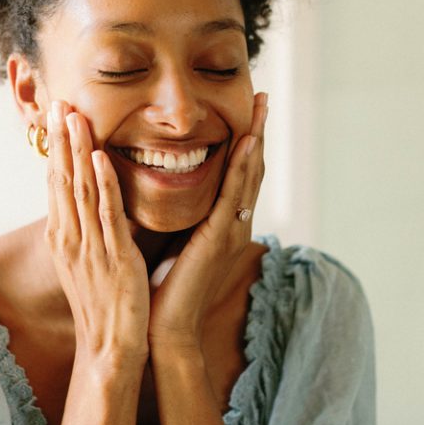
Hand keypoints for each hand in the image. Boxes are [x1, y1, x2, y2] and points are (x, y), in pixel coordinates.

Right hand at [45, 101, 149, 366]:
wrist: (109, 349)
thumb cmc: (104, 307)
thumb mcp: (89, 262)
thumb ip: (88, 231)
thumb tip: (94, 204)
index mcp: (64, 238)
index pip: (56, 184)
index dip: (55, 148)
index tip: (55, 116)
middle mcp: (70, 238)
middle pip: (61, 179)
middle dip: (60, 139)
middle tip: (58, 101)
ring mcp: (89, 246)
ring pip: (79, 189)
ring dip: (77, 150)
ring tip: (75, 116)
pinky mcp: (113, 256)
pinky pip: (106, 213)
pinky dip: (102, 183)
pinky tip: (100, 158)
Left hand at [147, 92, 267, 351]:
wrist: (163, 326)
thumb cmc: (162, 286)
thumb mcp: (172, 238)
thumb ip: (177, 213)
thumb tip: (161, 182)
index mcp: (222, 223)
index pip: (238, 173)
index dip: (245, 140)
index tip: (248, 109)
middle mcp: (233, 224)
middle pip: (251, 168)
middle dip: (257, 131)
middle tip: (263, 97)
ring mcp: (231, 231)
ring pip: (248, 176)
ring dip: (256, 139)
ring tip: (261, 109)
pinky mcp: (220, 239)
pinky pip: (234, 195)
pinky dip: (242, 168)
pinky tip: (247, 144)